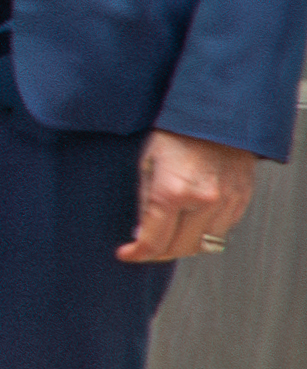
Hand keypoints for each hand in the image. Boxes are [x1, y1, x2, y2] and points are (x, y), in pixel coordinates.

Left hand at [125, 130, 262, 264]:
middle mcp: (203, 201)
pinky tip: (192, 223)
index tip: (127, 254)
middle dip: (158, 253)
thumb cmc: (176, 133)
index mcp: (172, 192)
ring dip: (184, 245)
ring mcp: (226, 202)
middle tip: (146, 247)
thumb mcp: (147, 163)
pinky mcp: (242, 200)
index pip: (154, 241)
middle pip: (179, 248)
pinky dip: (206, 233)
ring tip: (169, 235)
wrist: (216, 115)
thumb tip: (142, 233)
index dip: (137, 253)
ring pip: (204, 245)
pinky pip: (223, 231)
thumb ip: (145, 202)